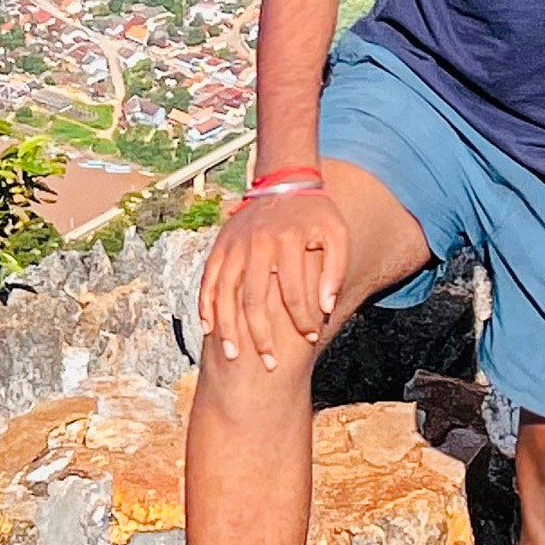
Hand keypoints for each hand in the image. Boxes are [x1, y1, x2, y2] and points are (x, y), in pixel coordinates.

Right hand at [199, 186, 347, 374]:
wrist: (286, 181)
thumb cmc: (316, 214)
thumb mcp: (338, 234)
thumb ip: (336, 270)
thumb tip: (325, 306)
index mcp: (288, 240)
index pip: (293, 291)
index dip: (303, 318)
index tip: (312, 337)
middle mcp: (257, 243)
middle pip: (255, 298)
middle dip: (261, 335)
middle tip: (269, 363)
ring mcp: (235, 244)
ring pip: (225, 292)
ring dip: (227, 326)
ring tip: (233, 355)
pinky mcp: (220, 245)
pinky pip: (208, 279)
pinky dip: (206, 304)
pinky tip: (208, 328)